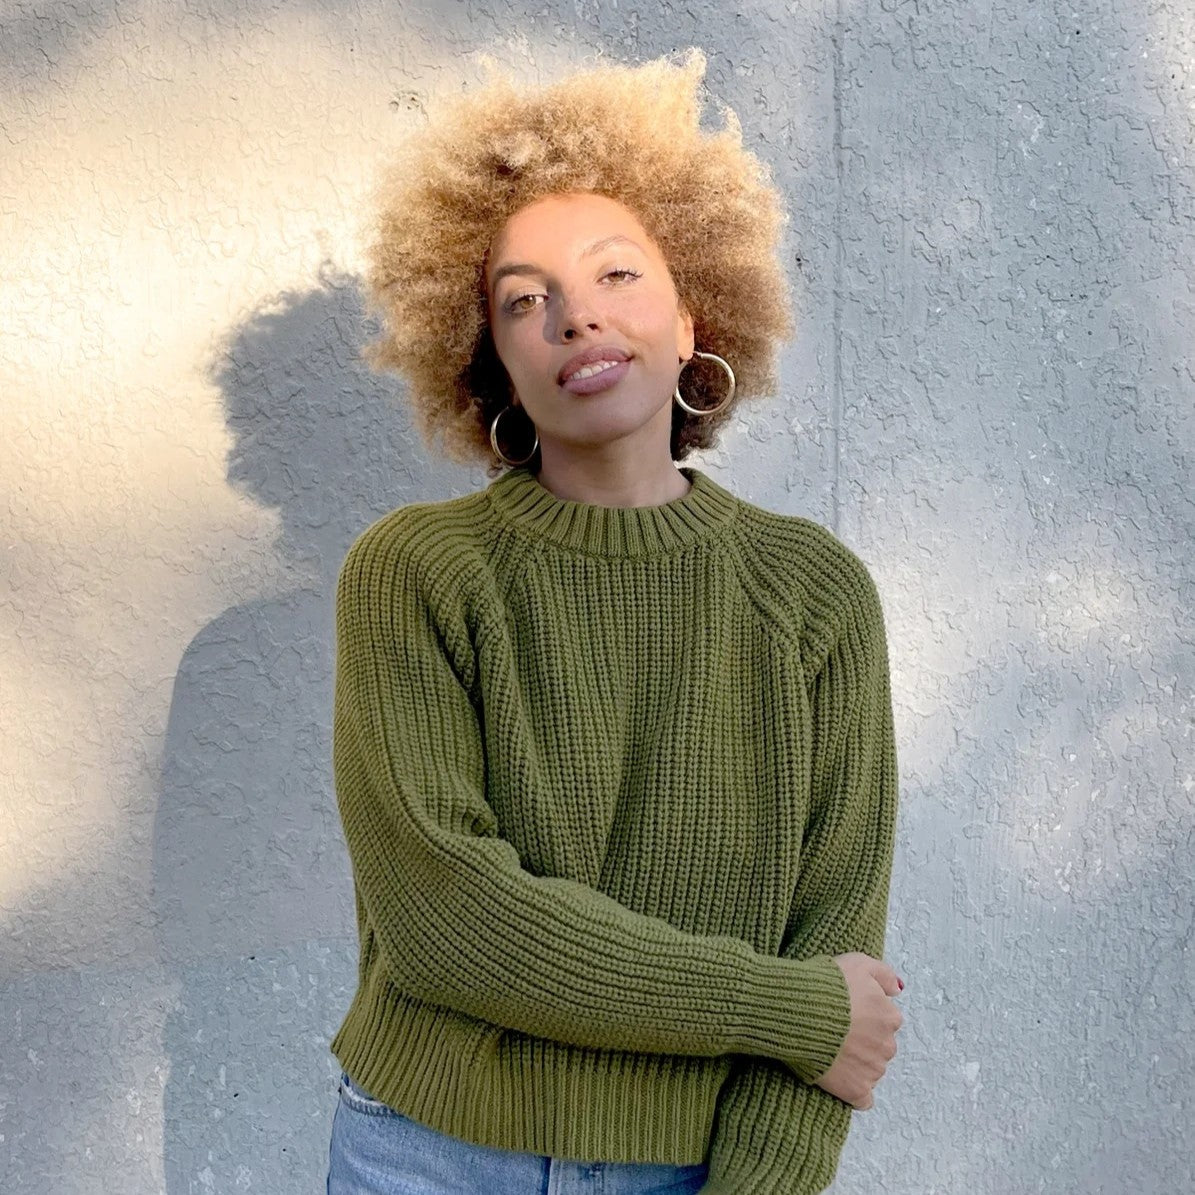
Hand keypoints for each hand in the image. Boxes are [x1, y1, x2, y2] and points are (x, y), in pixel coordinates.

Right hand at [812, 952, 902, 1109]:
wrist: (798, 1012)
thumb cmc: (827, 984)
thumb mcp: (858, 962)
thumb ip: (884, 974)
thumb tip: (899, 989)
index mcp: (889, 1016)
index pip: (885, 1020)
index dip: (864, 1015)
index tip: (846, 1012)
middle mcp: (887, 1045)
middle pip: (880, 1046)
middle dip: (863, 1041)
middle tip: (837, 1031)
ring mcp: (873, 1070)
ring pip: (872, 1069)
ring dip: (857, 1063)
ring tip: (831, 1050)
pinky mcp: (856, 1090)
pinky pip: (863, 1098)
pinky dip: (854, 1091)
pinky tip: (839, 1078)